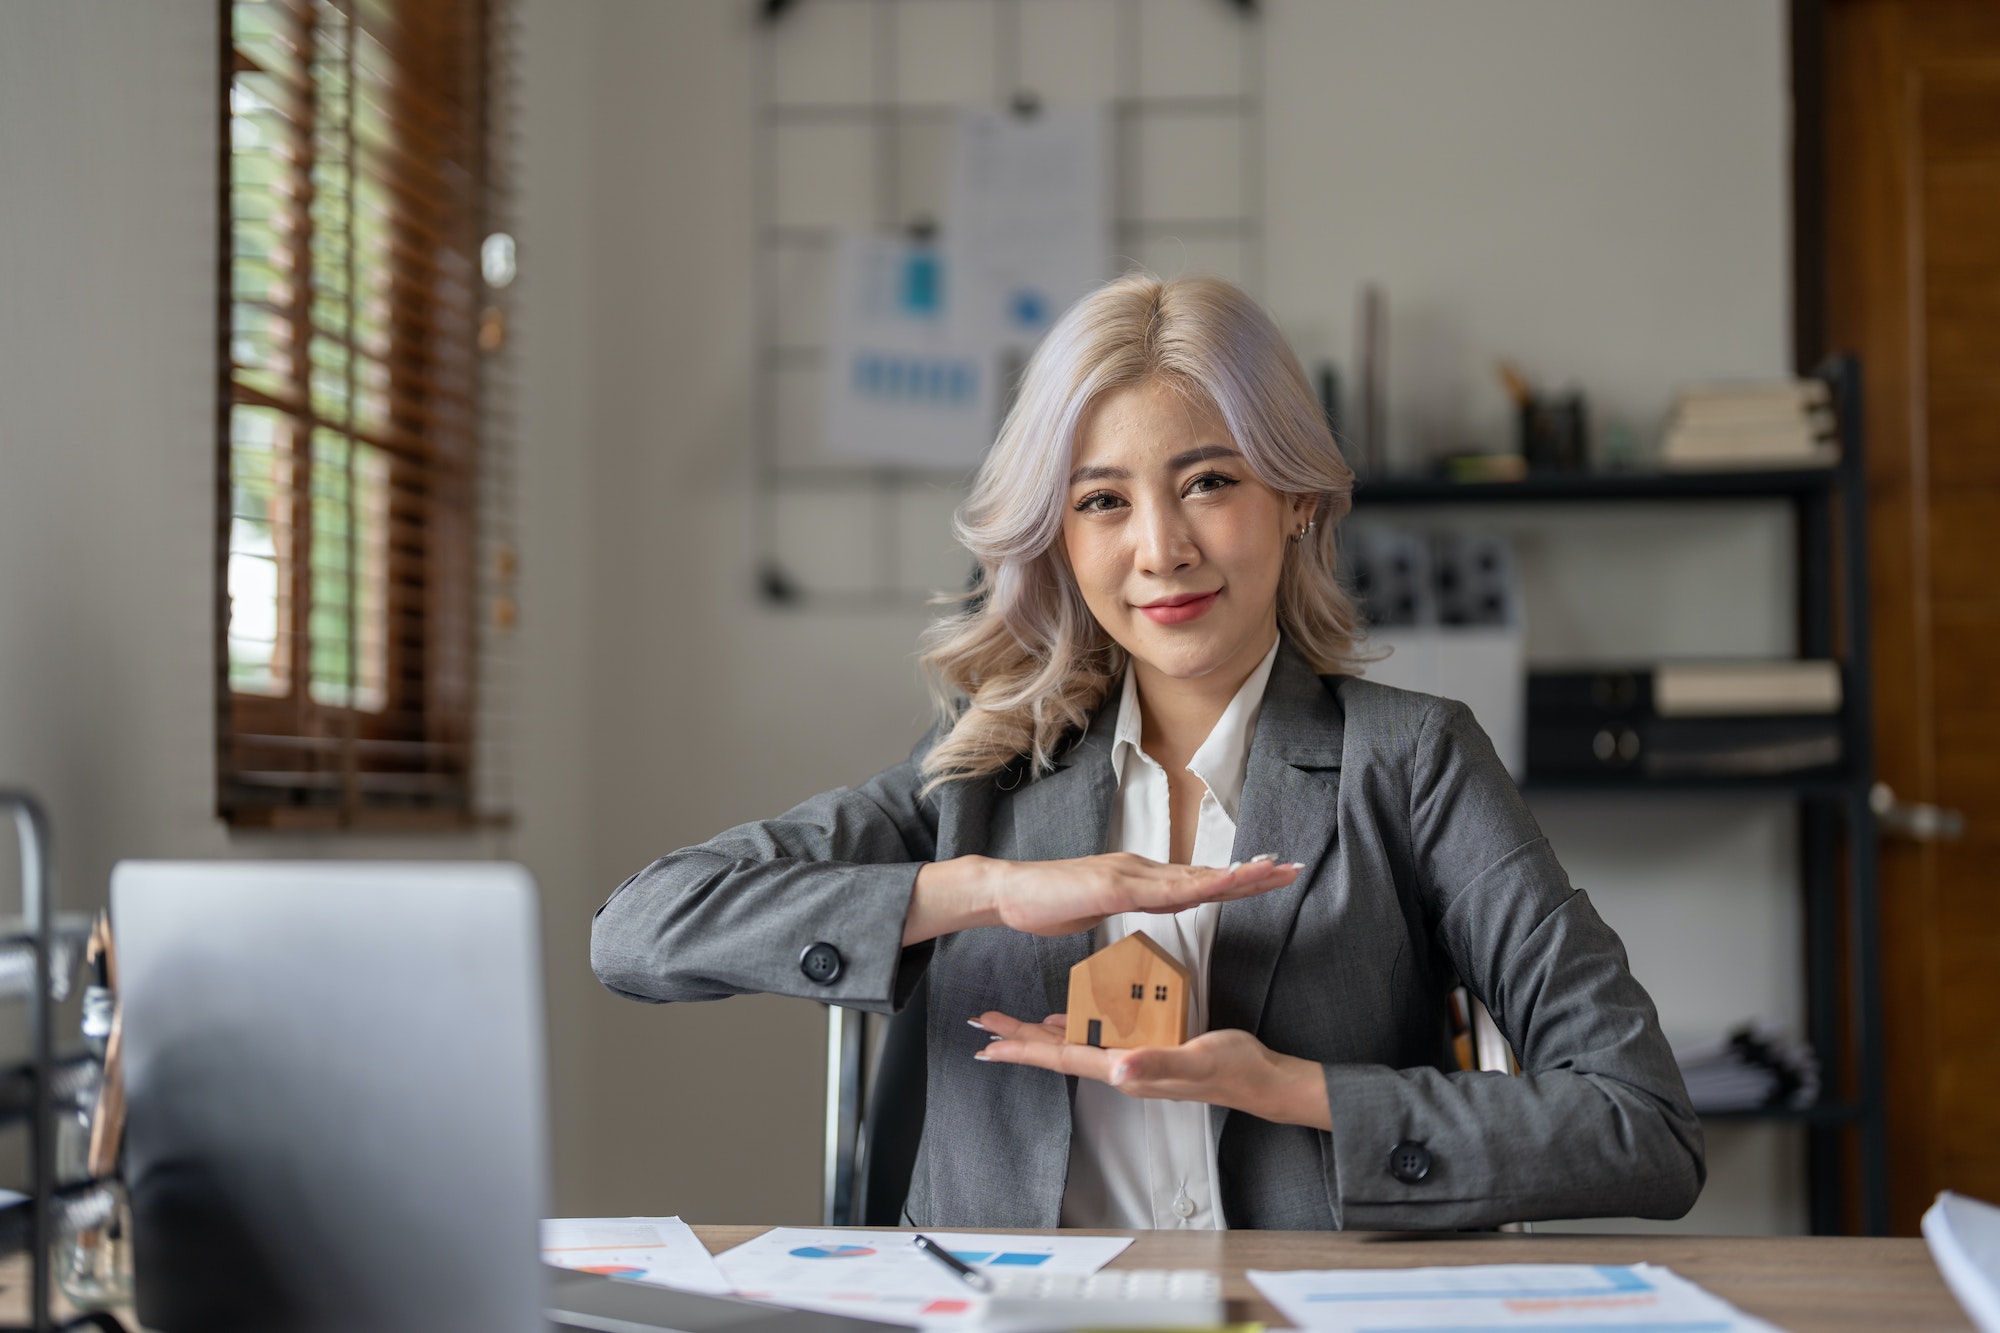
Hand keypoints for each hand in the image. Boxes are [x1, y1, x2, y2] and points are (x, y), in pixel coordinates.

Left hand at [968, 1011, 1332, 1130]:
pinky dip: (1076, 1028)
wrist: (1262, 1080)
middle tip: (984, 1022)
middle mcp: (1122, 1067)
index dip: (1023, 1049)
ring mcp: (1133, 1060)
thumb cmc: (1232, 1070)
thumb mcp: (1197, 1059)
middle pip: (1058, 1052)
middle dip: (1019, 1039)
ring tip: (1012, 1025)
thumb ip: (1158, 1065)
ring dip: (1041, 1036)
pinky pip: (1099, 1038)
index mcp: (1124, 1069)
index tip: (988, 1043)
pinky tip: (1068, 1019)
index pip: (1062, 1058)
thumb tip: (1118, 1069)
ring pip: (1074, 1045)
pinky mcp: (1147, 1048)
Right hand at [990, 853, 1301, 936]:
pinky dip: (1194, 886)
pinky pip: (1161, 890)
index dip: (1237, 880)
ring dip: (1234, 876)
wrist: (1007, 892)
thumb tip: (1163, 908)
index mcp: (1142, 879)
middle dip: (1252, 873)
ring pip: (1192, 878)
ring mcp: (1127, 876)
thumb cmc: (1049, 903)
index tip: (1272, 876)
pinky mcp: (1111, 887)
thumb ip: (1134, 905)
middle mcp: (1141, 870)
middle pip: (1206, 875)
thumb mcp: (1102, 908)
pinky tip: (1218, 885)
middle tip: (1292, 867)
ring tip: (1270, 872)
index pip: (1199, 881)